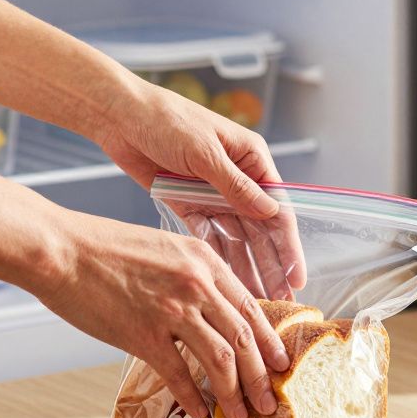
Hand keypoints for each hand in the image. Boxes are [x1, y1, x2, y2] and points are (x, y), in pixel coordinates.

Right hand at [35, 210, 290, 417]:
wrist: (60, 250)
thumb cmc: (104, 247)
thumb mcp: (164, 248)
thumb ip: (193, 274)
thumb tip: (211, 309)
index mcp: (205, 261)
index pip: (252, 307)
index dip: (270, 341)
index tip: (281, 364)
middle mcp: (197, 285)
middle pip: (244, 339)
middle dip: (262, 377)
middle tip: (269, 402)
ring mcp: (172, 311)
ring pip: (221, 361)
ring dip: (235, 394)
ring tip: (241, 415)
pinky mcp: (144, 336)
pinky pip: (180, 376)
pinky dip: (193, 399)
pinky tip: (200, 414)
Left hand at [97, 79, 306, 295]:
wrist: (120, 116)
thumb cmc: (166, 120)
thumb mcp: (204, 153)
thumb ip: (237, 186)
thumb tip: (272, 213)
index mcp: (252, 159)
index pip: (278, 209)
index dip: (288, 246)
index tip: (296, 278)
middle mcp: (238, 179)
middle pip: (260, 230)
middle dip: (271, 265)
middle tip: (280, 300)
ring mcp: (213, 194)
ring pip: (236, 238)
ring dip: (247, 267)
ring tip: (256, 299)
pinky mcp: (189, 204)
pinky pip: (209, 236)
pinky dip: (218, 258)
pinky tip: (227, 282)